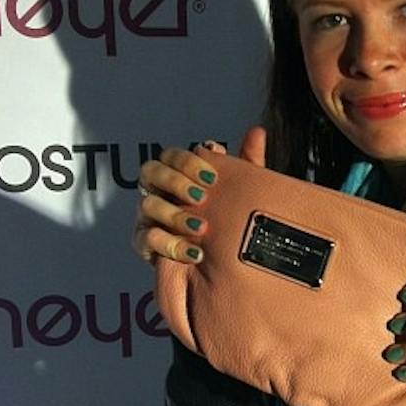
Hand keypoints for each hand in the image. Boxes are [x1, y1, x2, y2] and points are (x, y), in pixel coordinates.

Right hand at [132, 127, 266, 263]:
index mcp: (179, 177)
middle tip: (201, 196)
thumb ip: (247, 164)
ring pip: (148, 205)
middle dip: (175, 181)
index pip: (170, 156)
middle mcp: (160, 194)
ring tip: (203, 227)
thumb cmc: (227, 227)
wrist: (221, 272)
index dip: (187, 161)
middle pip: (150, 171)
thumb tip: (257, 132)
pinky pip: (147, 240)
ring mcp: (150, 219)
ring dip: (176, 215)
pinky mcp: (148, 247)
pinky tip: (195, 253)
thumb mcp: (242, 195)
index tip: (212, 176)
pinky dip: (171, 245)